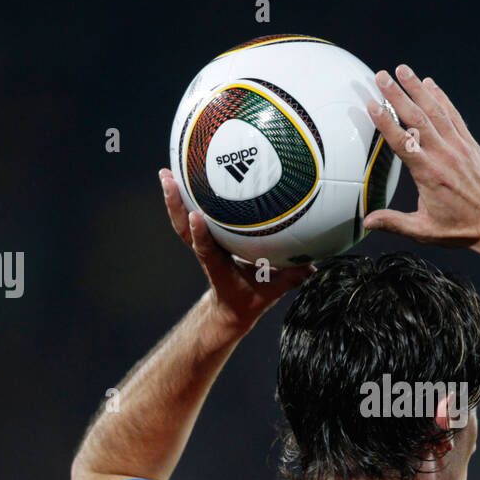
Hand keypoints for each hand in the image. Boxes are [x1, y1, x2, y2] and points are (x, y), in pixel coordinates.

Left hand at [159, 168, 313, 325]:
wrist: (232, 308)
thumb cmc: (251, 298)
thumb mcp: (272, 293)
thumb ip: (291, 279)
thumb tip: (312, 265)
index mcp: (218, 267)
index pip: (207, 249)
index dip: (200, 233)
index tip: (196, 216)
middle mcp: (207, 252)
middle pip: (184, 228)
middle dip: (176, 204)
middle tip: (169, 178)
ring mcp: (204, 244)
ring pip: (183, 220)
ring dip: (173, 197)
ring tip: (166, 171)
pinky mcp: (206, 238)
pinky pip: (192, 216)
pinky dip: (185, 198)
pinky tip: (185, 176)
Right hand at [363, 64, 479, 257]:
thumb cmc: (461, 230)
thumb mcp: (424, 231)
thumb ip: (394, 223)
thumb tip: (368, 223)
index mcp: (429, 175)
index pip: (403, 142)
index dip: (386, 122)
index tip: (372, 104)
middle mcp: (445, 156)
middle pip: (418, 118)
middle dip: (398, 95)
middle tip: (381, 75)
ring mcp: (460, 147)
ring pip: (436, 111)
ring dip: (418, 88)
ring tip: (402, 70)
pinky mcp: (471, 145)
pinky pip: (454, 116)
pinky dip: (442, 98)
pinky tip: (431, 85)